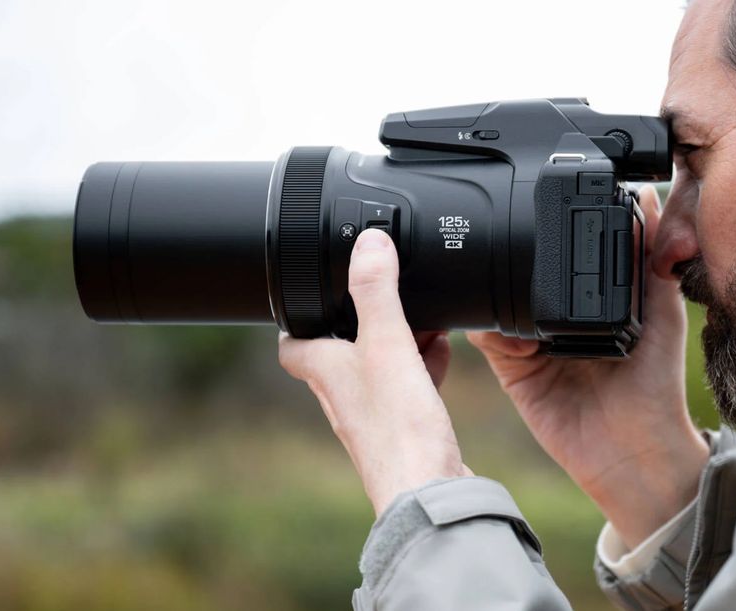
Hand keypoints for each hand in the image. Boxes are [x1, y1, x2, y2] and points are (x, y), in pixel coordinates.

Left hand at [279, 228, 470, 516]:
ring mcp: (373, 415)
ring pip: (378, 366)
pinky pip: (407, 388)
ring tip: (426, 321)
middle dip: (364, 321)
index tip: (312, 292)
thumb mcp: (386, 343)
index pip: (292, 343)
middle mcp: (342, 395)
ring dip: (398, 341)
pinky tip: (444, 360)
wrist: (429, 492)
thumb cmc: (398, 430)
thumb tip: (367, 243)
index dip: (297, 316)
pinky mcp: (404, 429)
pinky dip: (421, 367)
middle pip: (341, 349)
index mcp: (325, 372)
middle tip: (386, 295)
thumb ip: (377, 291)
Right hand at [467, 185, 708, 547]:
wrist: (635, 451)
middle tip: (508, 224)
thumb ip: (650, 255)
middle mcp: (554, 313)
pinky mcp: (511, 367)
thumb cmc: (656, 384)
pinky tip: (503, 320)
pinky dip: (488, 322)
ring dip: (493, 282)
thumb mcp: (661, 309)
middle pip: (520, 268)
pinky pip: (486, 335)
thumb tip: (649, 193)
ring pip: (496, 295)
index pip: (560, 251)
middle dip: (510, 250)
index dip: (549, 227)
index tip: (543, 197)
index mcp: (589, 296)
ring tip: (503, 269)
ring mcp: (528, 340)